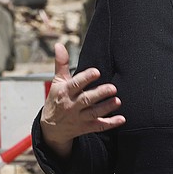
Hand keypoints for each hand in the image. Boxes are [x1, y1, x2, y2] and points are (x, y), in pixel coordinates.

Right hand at [40, 43, 125, 158]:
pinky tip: (121, 119)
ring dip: (106, 108)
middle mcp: (72, 105)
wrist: (51, 128)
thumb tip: (59, 45)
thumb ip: (61, 64)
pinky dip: (110, 123)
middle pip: (86, 100)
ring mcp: (79, 118)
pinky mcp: (86, 127)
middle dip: (99, 94)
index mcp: (65, 91)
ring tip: (117, 101)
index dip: (86, 78)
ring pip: (93, 113)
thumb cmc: (56, 99)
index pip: (75, 84)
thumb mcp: (56, 81)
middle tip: (112, 88)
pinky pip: (98, 126)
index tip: (96, 72)